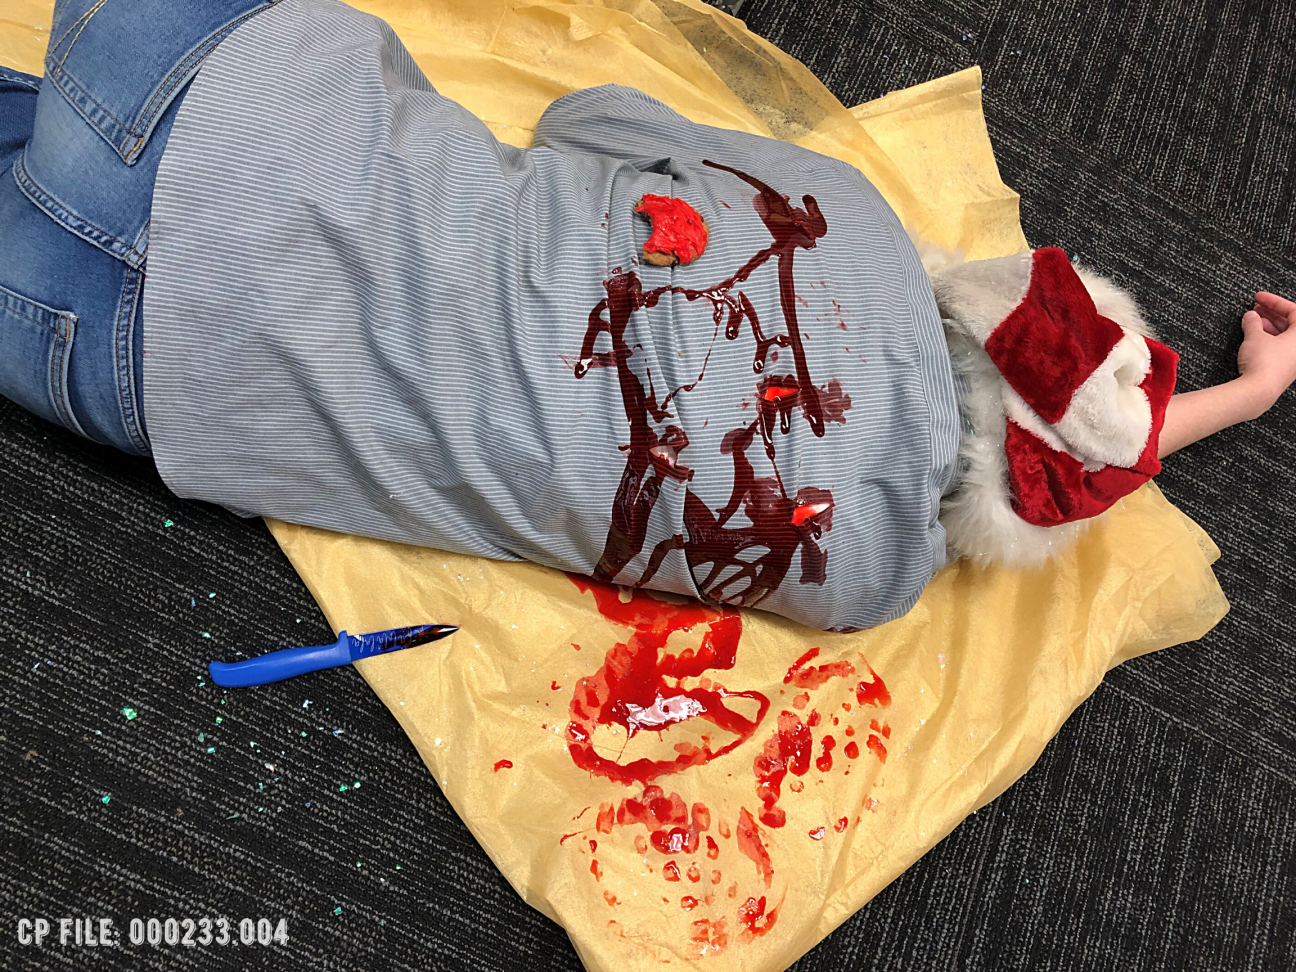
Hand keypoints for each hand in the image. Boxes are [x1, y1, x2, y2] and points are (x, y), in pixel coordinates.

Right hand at [1237, 291, 1295, 414]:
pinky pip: (1280, 348)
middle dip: (1271, 313)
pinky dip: (1268, 339)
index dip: (1274, 301)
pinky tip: (1254, 337)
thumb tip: (1251, 316)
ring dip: (1268, 326)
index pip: (1293, 310)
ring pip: (1284, 336)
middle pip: (1290, 323)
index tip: (1259, 297)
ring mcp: (1294, 359)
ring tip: (1252, 321)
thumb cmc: (1264, 363)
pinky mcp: (1285, 369)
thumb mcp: (1255, 336)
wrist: (1258, 391)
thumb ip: (1253, 322)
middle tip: (1256, 308)